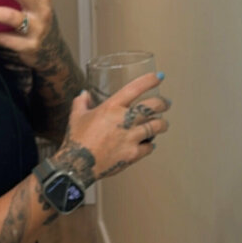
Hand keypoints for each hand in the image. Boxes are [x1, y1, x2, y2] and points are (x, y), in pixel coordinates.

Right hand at [52, 73, 170, 186]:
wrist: (77, 165)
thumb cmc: (76, 140)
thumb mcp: (76, 116)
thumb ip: (81, 102)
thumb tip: (84, 94)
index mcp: (111, 107)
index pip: (135, 88)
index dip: (149, 80)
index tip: (158, 77)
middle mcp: (124, 120)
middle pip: (154, 106)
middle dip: (163, 103)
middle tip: (165, 104)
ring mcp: (130, 137)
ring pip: (157, 126)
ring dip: (162, 124)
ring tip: (162, 124)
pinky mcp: (133, 154)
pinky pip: (149, 147)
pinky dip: (150, 145)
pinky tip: (149, 144)